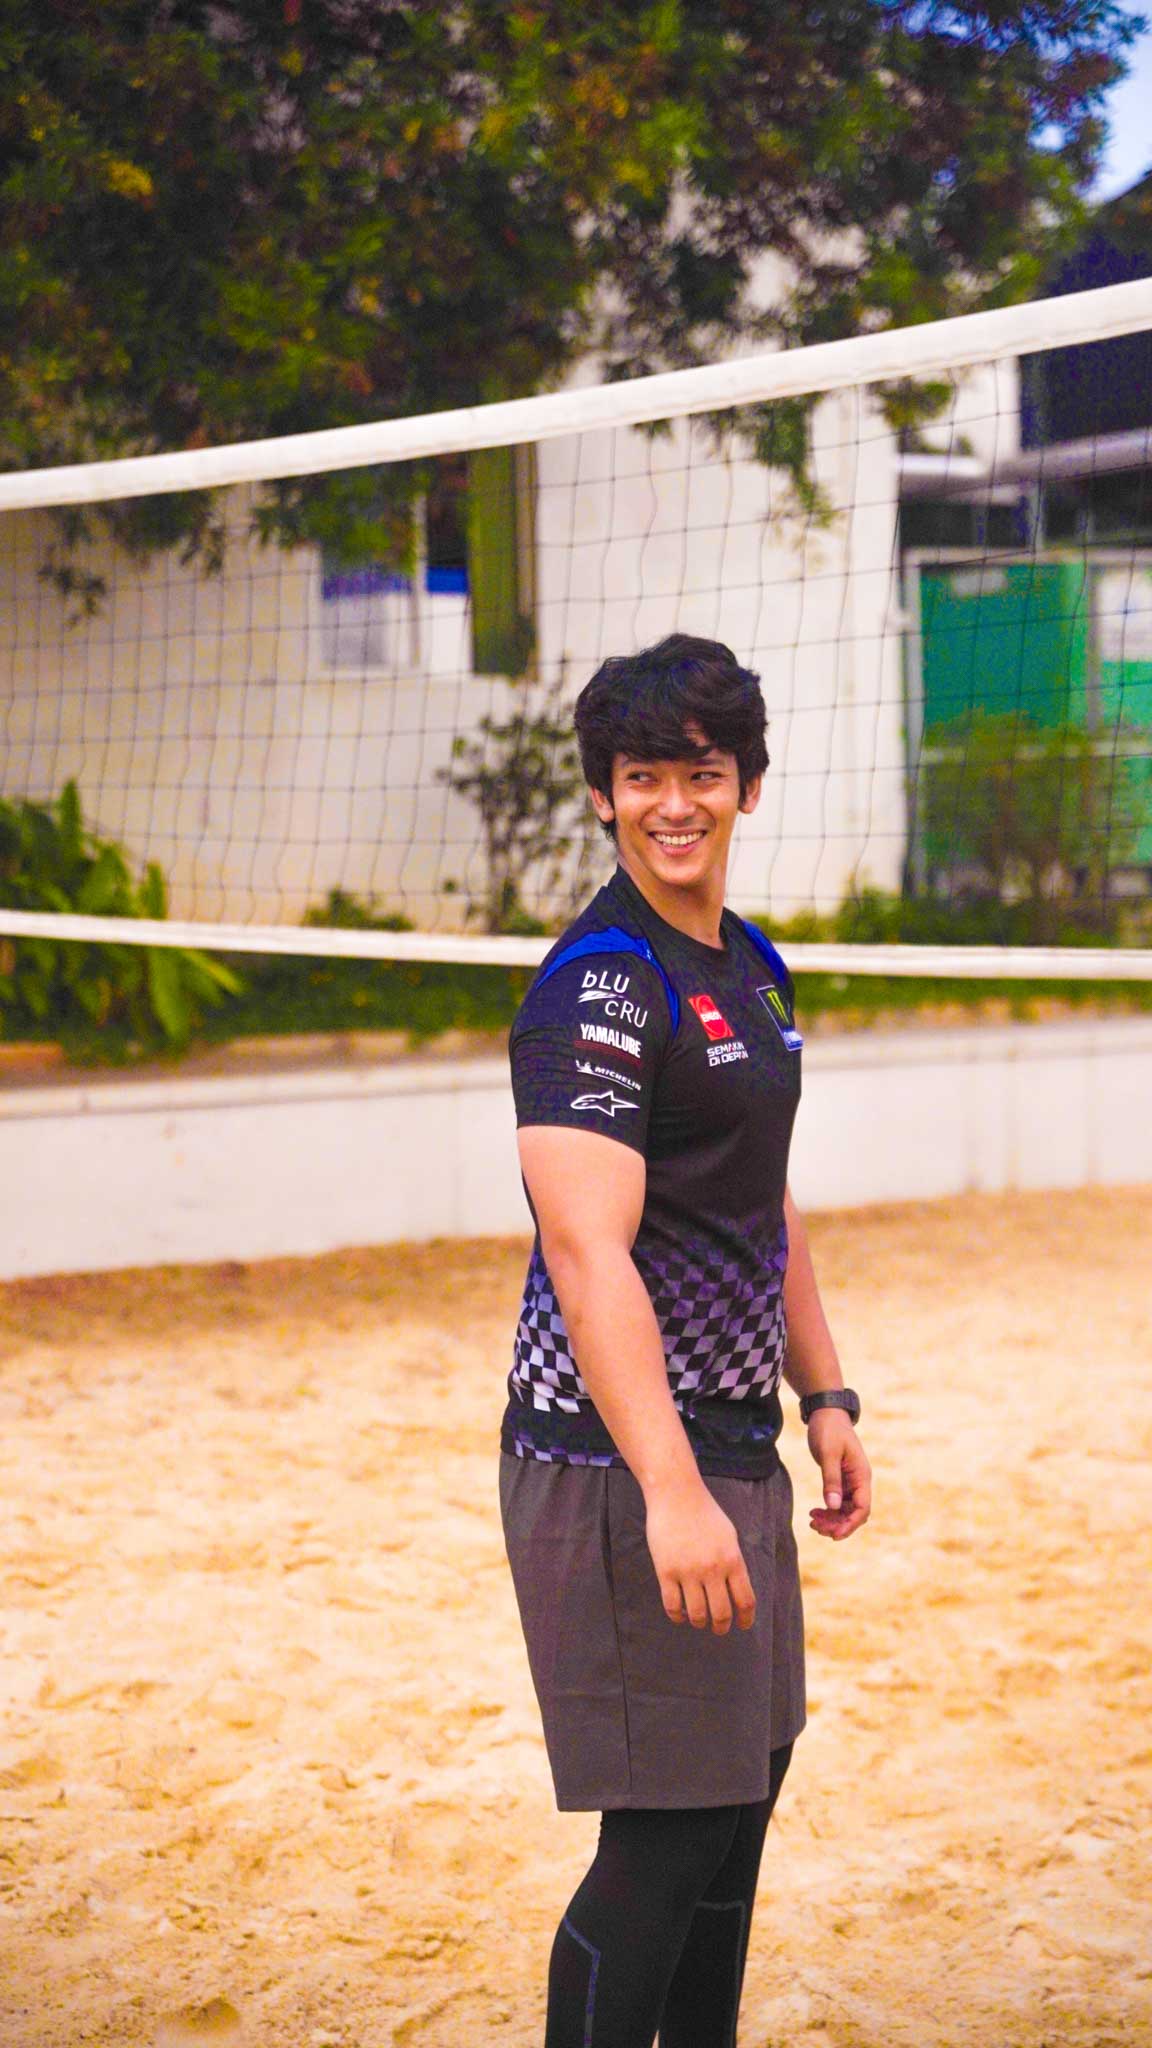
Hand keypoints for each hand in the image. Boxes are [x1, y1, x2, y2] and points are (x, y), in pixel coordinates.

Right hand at [644, 1480, 756, 1633]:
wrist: (676, 1494)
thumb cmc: (704, 1513)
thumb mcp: (729, 1536)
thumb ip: (734, 1563)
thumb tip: (737, 1592)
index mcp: (732, 1559)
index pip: (745, 1601)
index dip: (746, 1619)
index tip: (742, 1625)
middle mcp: (712, 1568)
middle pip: (722, 1613)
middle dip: (722, 1627)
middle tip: (719, 1629)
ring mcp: (688, 1571)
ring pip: (697, 1614)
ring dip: (699, 1623)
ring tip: (699, 1621)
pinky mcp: (666, 1571)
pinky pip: (673, 1606)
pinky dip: (678, 1616)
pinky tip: (681, 1615)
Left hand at [807, 1412, 870, 1540]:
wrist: (826, 1412)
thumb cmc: (829, 1429)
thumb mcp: (828, 1454)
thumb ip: (830, 1480)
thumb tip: (832, 1506)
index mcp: (861, 1475)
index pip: (862, 1508)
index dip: (850, 1524)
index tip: (834, 1534)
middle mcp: (859, 1481)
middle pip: (854, 1513)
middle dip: (838, 1524)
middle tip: (816, 1527)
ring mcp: (850, 1481)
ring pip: (845, 1509)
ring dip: (831, 1519)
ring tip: (812, 1521)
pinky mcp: (841, 1479)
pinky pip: (838, 1501)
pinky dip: (828, 1509)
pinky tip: (814, 1512)